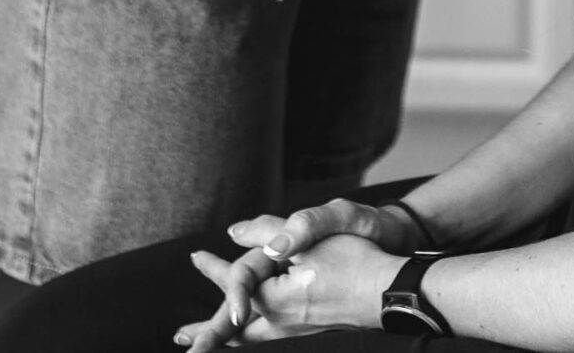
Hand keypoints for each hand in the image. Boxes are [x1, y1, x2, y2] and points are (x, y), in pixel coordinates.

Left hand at [175, 233, 403, 345]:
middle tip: (181, 336)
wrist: (392, 293)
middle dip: (208, 329)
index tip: (195, 257)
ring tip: (209, 342)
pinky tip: (253, 333)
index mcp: (275, 300)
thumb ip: (270, 233)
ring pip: (251, 338)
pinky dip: (250, 336)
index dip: (214, 269)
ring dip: (228, 336)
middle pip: (234, 329)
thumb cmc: (356, 264)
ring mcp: (297, 330)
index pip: (235, 284)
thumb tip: (233, 231)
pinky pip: (268, 336)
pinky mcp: (311, 329)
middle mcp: (282, 322)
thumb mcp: (311, 239)